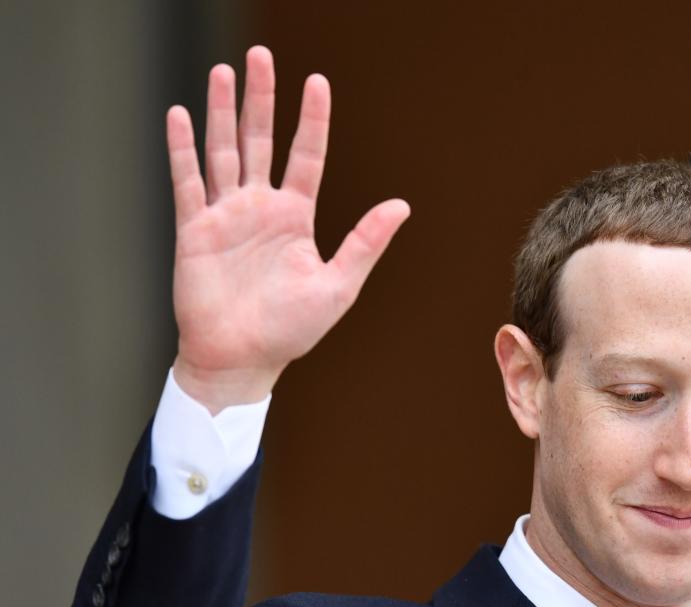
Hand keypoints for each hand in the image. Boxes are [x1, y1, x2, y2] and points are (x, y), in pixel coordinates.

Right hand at [167, 46, 409, 412]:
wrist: (242, 360)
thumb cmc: (291, 330)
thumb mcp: (338, 285)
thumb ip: (365, 242)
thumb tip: (401, 205)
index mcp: (296, 218)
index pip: (306, 155)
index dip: (311, 119)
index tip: (317, 82)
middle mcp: (260, 208)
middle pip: (260, 140)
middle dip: (261, 98)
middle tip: (260, 55)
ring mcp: (226, 215)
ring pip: (223, 151)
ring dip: (222, 111)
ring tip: (224, 72)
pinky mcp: (194, 230)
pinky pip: (187, 181)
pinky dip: (183, 149)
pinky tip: (182, 115)